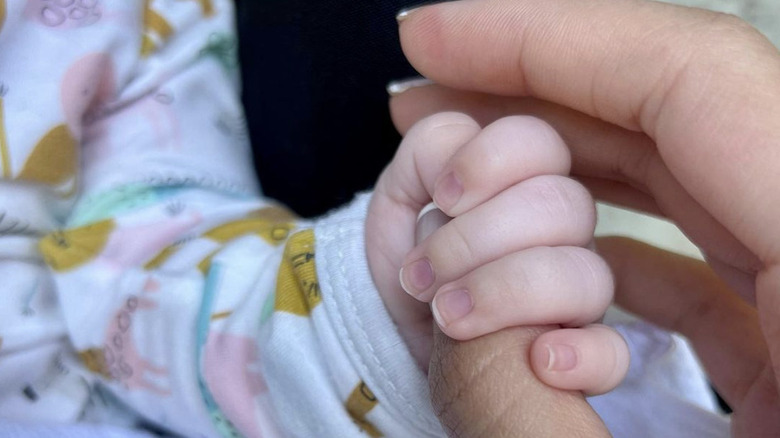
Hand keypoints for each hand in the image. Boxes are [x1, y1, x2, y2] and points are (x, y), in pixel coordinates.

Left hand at [365, 111, 628, 391]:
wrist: (404, 335)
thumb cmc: (414, 260)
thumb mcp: (399, 197)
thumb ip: (426, 154)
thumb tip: (456, 150)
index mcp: (525, 182)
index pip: (540, 144)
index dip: (490, 161)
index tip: (440, 197)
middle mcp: (562, 232)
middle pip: (564, 206)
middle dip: (479, 238)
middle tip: (422, 276)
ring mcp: (577, 293)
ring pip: (588, 276)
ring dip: (508, 293)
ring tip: (447, 319)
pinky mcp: (580, 355)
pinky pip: (613, 355)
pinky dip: (583, 357)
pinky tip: (541, 362)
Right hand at [392, 0, 779, 434]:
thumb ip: (522, 414)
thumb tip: (449, 330)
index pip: (694, 80)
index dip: (544, 39)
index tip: (428, 43)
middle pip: (676, 112)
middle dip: (531, 95)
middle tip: (421, 102)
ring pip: (686, 174)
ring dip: (562, 165)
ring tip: (461, 181)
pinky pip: (702, 251)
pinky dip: (609, 242)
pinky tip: (540, 266)